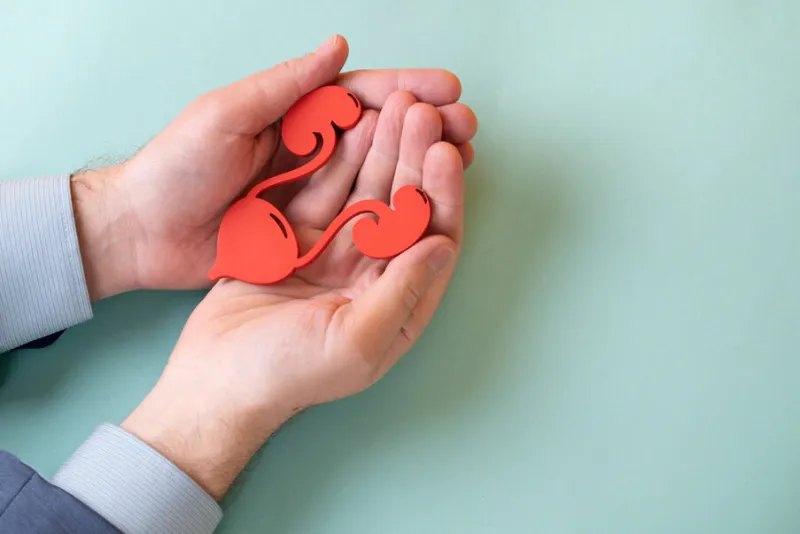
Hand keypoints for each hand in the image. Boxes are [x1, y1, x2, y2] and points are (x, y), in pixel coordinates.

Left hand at [72, 34, 476, 300]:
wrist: (141, 233)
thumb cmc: (175, 167)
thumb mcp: (226, 114)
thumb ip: (285, 86)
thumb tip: (338, 46)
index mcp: (293, 115)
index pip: (360, 96)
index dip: (406, 91)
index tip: (447, 90)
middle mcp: (310, 151)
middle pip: (380, 135)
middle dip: (425, 128)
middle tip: (467, 128)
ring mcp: (312, 193)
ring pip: (377, 175)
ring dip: (418, 168)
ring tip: (459, 163)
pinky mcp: (309, 233)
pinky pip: (357, 219)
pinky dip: (392, 212)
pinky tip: (422, 208)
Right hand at [121, 90, 466, 499]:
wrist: (215, 379)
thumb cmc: (287, 374)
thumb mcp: (354, 342)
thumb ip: (401, 293)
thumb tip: (442, 245)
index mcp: (400, 303)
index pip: (433, 237)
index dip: (442, 194)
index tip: (443, 152)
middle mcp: (375, 273)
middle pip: (404, 204)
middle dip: (414, 157)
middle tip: (419, 110)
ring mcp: (337, 253)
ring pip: (367, 189)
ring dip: (381, 149)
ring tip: (392, 105)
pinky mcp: (299, 238)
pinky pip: (325, 190)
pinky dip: (337, 159)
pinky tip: (350, 126)